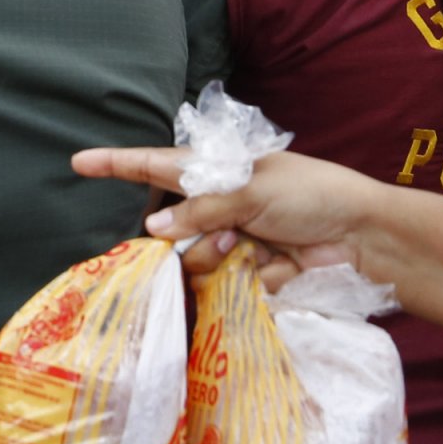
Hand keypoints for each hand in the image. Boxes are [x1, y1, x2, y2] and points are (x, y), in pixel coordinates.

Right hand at [71, 144, 386, 287]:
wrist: (363, 237)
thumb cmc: (312, 196)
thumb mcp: (253, 191)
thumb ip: (201, 209)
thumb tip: (154, 228)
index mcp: (220, 171)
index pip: (158, 166)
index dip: (118, 164)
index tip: (79, 162)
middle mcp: (222, 205)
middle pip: (176, 226)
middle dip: (192, 234)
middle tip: (229, 235)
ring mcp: (237, 240)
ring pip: (199, 259)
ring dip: (223, 256)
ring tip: (256, 249)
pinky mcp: (252, 272)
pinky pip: (229, 282)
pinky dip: (252, 276)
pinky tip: (281, 267)